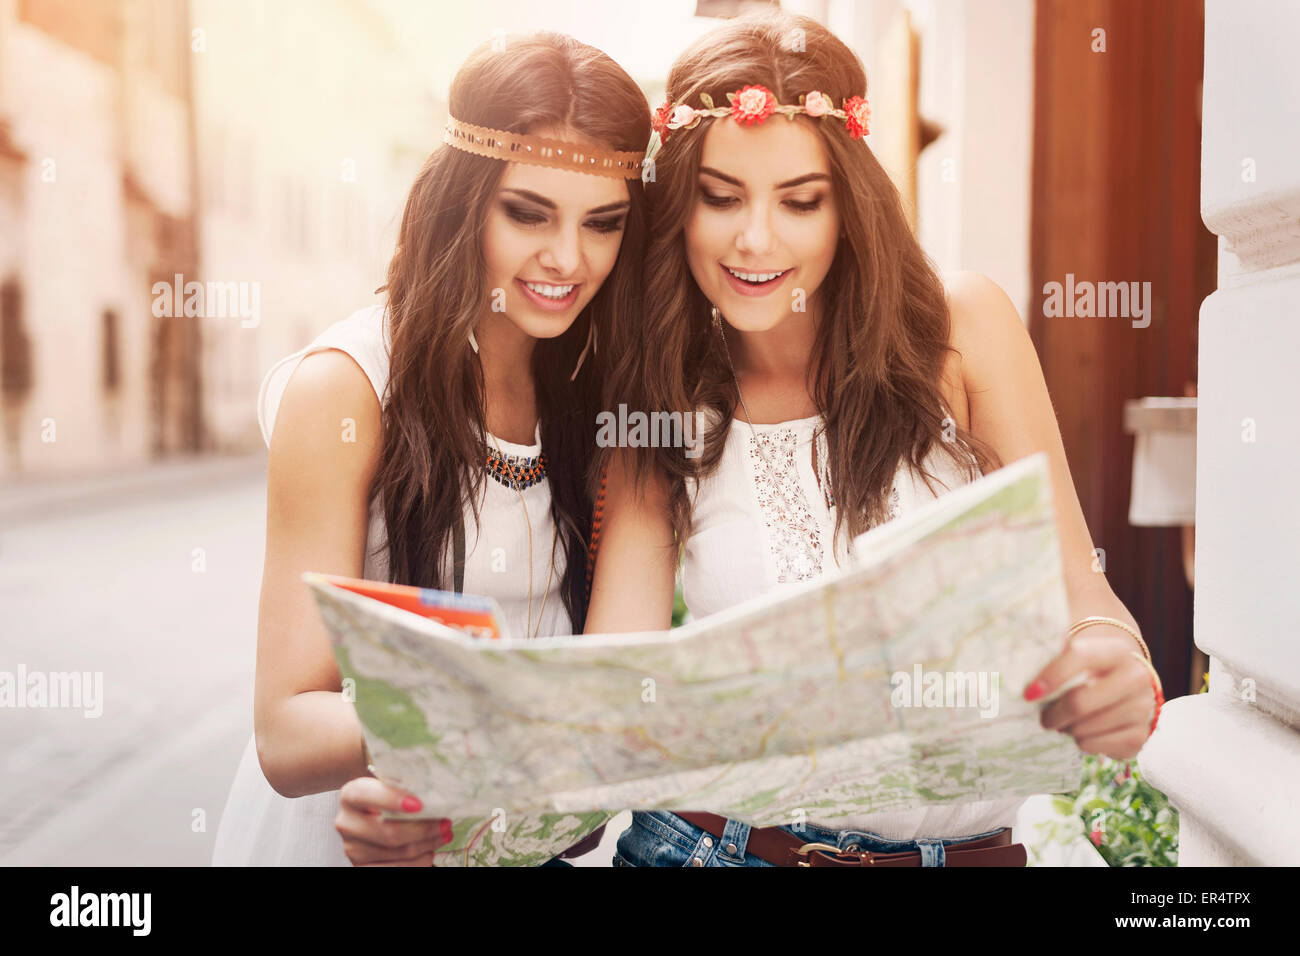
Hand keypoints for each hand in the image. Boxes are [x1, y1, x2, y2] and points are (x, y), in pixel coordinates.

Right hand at [334, 777, 453, 865]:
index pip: (367, 795)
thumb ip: (405, 785)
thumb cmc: (389, 797)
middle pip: (388, 832)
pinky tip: (429, 851)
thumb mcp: (392, 785)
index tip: (419, 804)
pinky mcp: (361, 867)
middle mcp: (346, 823)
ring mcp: (352, 849)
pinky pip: (394, 870)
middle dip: (423, 829)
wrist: (373, 817)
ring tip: (444, 835)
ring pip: (396, 852)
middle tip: (446, 823)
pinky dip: (418, 862)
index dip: (391, 800)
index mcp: (351, 795)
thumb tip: (435, 790)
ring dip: (426, 845)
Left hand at [1024, 627, 1158, 759]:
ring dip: (1065, 728)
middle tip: (1042, 716)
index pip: (1079, 656)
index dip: (1050, 675)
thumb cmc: (1086, 668)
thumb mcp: (1073, 652)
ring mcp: (1142, 709)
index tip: (1028, 694)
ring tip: (1065, 721)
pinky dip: (1080, 742)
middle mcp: (1136, 677)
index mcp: (1115, 650)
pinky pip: (1094, 746)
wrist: (1125, 683)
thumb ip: (1046, 651)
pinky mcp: (1140, 737)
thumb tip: (1000, 665)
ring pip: (1084, 728)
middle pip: (1079, 703)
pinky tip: (1083, 730)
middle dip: (1052, 714)